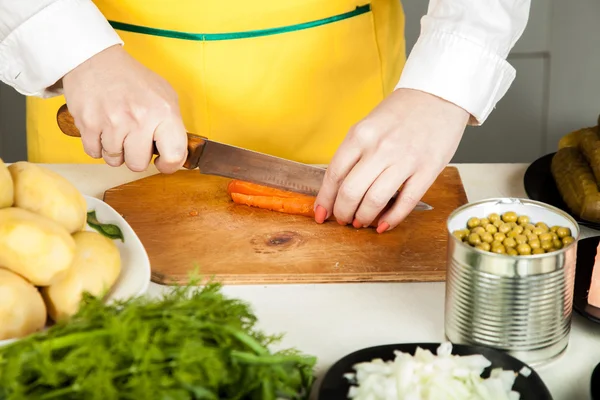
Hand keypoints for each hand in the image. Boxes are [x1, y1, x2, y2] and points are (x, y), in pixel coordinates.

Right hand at [61, 45, 186, 172]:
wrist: (95, 60)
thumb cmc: (132, 79)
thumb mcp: (165, 95)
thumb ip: (173, 125)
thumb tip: (177, 153)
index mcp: (163, 112)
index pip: (174, 155)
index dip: (169, 164)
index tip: (162, 161)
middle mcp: (139, 119)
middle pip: (138, 165)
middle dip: (136, 156)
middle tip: (134, 139)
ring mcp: (112, 122)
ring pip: (114, 161)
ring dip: (115, 150)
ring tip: (117, 129)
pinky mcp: (88, 124)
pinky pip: (94, 153)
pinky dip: (97, 145)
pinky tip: (102, 129)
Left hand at [314, 88, 468, 232]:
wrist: (439, 95)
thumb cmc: (401, 112)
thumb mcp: (368, 126)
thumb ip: (353, 153)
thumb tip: (337, 187)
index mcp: (361, 135)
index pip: (334, 175)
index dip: (325, 199)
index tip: (321, 213)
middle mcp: (380, 148)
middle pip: (350, 192)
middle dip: (342, 213)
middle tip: (342, 219)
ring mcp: (405, 160)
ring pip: (374, 201)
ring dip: (363, 218)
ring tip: (361, 221)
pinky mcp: (427, 171)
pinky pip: (405, 203)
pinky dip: (390, 220)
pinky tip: (383, 225)